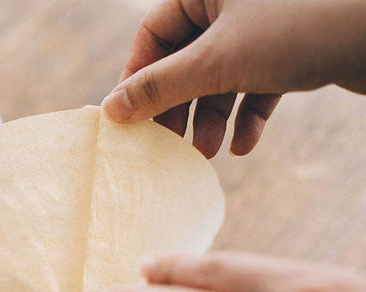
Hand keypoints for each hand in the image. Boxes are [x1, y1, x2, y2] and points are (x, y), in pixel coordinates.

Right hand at [103, 0, 365, 156]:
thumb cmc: (301, 28)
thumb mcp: (218, 61)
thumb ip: (161, 86)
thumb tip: (112, 109)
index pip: (153, 36)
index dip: (138, 80)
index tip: (128, 122)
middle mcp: (231, 3)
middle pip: (185, 61)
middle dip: (179, 108)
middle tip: (166, 147)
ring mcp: (263, 27)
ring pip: (220, 78)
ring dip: (211, 118)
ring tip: (206, 153)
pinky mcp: (291, 50)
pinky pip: (256, 85)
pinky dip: (247, 116)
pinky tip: (243, 146)